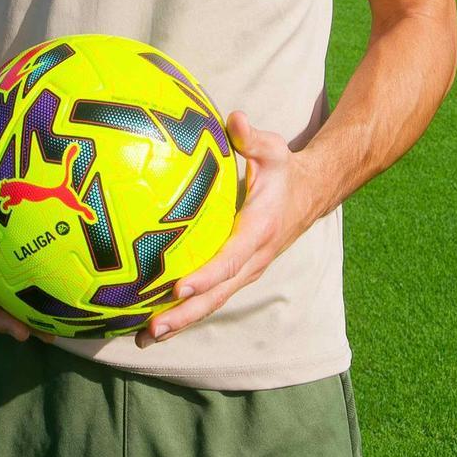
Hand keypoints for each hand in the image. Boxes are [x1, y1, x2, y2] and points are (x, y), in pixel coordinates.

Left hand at [135, 110, 316, 349]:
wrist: (311, 195)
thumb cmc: (284, 169)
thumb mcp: (273, 149)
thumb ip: (252, 137)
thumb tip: (234, 118)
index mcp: (258, 230)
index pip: (230, 258)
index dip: (206, 276)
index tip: (178, 288)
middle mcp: (253, 258)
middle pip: (218, 294)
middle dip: (185, 314)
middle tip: (152, 329)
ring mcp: (247, 270)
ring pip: (214, 302)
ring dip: (182, 321)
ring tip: (145, 337)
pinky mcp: (240, 272)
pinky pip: (213, 295)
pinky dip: (188, 311)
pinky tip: (156, 320)